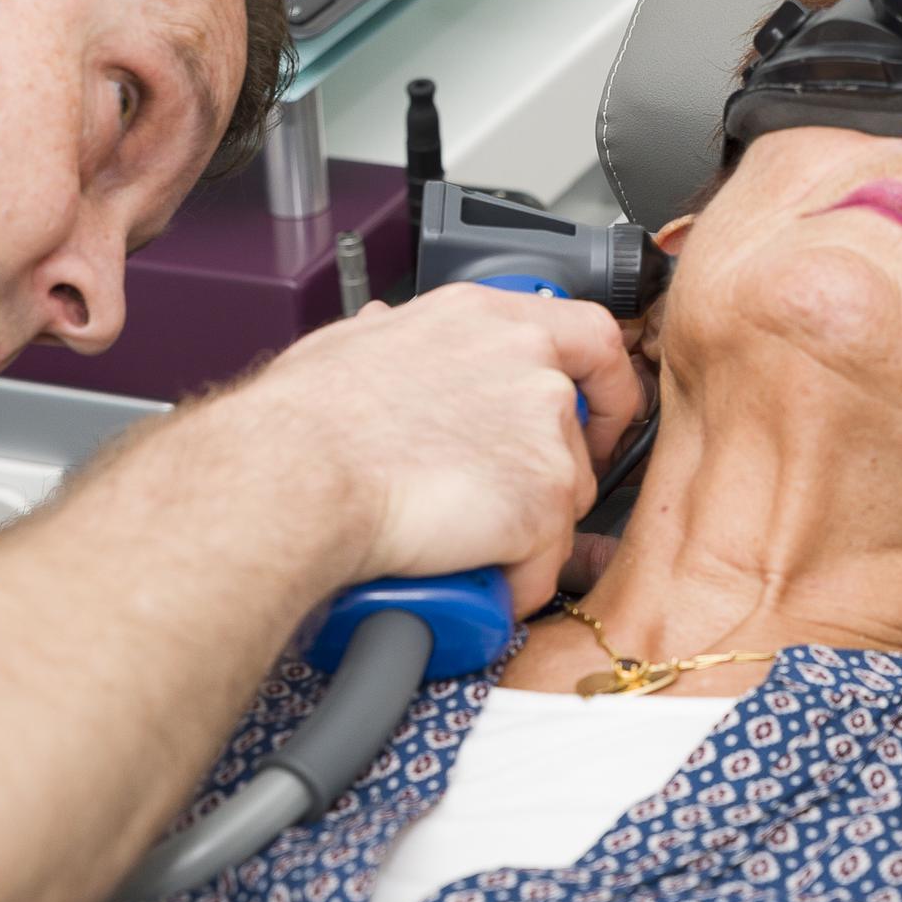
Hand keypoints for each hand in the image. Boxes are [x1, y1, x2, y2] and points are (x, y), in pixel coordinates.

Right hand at [216, 283, 641, 614]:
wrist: (296, 475)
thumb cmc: (304, 419)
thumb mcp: (347, 345)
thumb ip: (384, 332)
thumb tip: (381, 326)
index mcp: (483, 319)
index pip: (590, 335)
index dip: (605, 384)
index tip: (595, 415)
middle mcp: (527, 364)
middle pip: (579, 431)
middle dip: (550, 477)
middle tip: (508, 502)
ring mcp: (544, 433)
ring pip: (566, 500)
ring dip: (525, 532)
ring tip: (460, 542)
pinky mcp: (543, 502)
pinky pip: (545, 563)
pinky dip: (511, 582)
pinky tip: (464, 577)